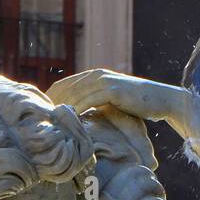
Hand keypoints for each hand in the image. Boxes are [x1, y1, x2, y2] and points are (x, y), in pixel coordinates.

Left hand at [48, 70, 190, 132]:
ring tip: (47, 124)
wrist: (163, 100)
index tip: (39, 116)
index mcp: (93, 76)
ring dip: (59, 108)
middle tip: (36, 122)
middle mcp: (96, 74)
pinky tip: (67, 122)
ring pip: (73, 93)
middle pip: (64, 88)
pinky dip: (76, 110)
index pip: (63, 85)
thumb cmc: (139, 107)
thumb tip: (78, 122)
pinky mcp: (112, 89)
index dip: (49, 99)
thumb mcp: (111, 104)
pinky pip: (88, 100)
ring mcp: (103, 80)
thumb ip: (95, 106)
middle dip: (49, 104)